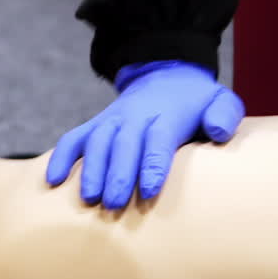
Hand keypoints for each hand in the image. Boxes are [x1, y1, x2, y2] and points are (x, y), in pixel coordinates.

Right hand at [46, 61, 244, 209]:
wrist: (166, 75)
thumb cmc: (196, 102)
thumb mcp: (219, 100)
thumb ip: (224, 114)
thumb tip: (217, 132)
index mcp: (166, 115)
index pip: (158, 140)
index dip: (152, 165)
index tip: (147, 190)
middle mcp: (134, 117)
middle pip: (123, 144)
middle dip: (116, 174)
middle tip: (113, 203)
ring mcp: (111, 121)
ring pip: (96, 142)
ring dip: (90, 170)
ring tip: (88, 199)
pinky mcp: (95, 126)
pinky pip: (73, 139)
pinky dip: (60, 157)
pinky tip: (53, 181)